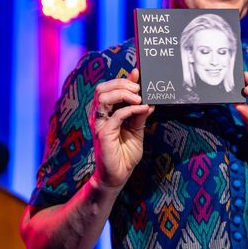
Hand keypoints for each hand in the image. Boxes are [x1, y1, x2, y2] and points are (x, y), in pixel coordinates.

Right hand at [89, 68, 153, 190]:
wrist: (118, 176)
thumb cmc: (124, 154)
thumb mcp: (136, 130)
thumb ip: (139, 115)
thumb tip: (148, 100)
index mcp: (105, 113)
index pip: (109, 89)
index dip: (123, 79)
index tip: (138, 73)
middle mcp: (99, 116)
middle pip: (102, 89)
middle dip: (121, 84)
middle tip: (138, 89)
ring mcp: (99, 124)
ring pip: (103, 97)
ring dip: (123, 93)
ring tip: (138, 98)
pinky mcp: (103, 134)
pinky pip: (115, 116)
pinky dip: (130, 109)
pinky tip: (142, 109)